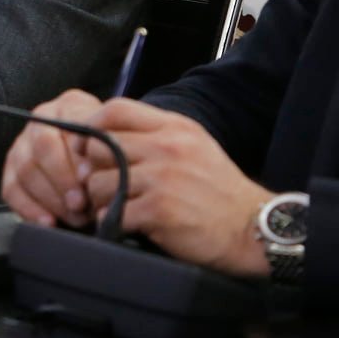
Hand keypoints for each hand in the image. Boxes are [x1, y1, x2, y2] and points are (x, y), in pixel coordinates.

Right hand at [0, 88, 104, 228]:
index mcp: (68, 106)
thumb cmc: (105, 151)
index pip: (67, 126)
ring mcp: (21, 145)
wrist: (94, 161)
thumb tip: (97, 174)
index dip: (77, 155)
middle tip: (80, 204)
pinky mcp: (10, 171)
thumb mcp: (112, 139)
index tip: (90, 178)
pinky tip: (48, 222)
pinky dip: (29, 209)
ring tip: (74, 217)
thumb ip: (107, 148)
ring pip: (26, 171)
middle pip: (43, 148)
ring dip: (51, 200)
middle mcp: (40, 121)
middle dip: (62, 180)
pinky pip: (11, 190)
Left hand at [79, 98, 272, 277]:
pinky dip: (111, 222)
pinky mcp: (158, 210)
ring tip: (115, 208)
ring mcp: (162, 178)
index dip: (92, 127)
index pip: (115, 109)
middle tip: (100, 186)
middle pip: (99, 147)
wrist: (251, 227)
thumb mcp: (194, 146)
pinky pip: (111, 213)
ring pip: (98, 181)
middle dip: (92, 170)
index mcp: (174, 127)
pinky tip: (126, 225)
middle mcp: (166, 147)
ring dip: (99, 199)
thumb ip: (157, 136)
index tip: (87, 147)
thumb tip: (111, 137)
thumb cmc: (219, 191)